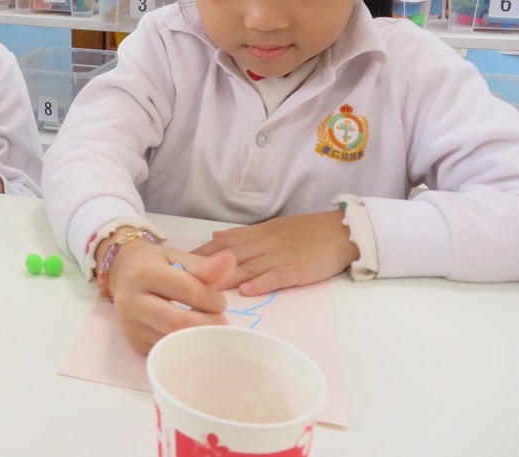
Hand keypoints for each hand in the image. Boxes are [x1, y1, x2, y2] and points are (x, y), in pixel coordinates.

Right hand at [108, 240, 236, 354]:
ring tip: (206, 324)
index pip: (186, 290)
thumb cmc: (156, 264)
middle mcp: (131, 301)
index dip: (212, 299)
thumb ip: (203, 265)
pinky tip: (190, 332)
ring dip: (199, 336)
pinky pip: (169, 350)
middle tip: (220, 319)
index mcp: (142, 273)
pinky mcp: (135, 344)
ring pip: (174, 341)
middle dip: (208, 323)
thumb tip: (230, 262)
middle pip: (178, 322)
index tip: (220, 301)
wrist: (124, 274)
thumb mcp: (177, 256)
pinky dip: (186, 344)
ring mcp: (131, 326)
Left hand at [190, 211, 357, 295]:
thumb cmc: (305, 232)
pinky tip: (247, 291)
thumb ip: (242, 235)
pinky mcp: (297, 270)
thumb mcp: (270, 228)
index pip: (223, 242)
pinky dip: (261, 283)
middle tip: (183, 278)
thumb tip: (215, 237)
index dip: (200, 252)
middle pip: (230, 255)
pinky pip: (277, 276)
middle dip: (205, 267)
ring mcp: (280, 256)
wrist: (340, 232)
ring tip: (206, 288)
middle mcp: (264, 243)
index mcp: (257, 233)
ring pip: (249, 266)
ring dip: (227, 277)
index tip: (179, 261)